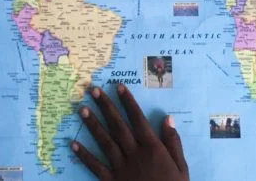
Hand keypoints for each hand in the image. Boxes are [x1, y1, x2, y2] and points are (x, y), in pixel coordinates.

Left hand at [71, 85, 188, 180]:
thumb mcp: (181, 168)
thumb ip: (173, 143)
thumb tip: (167, 118)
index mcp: (153, 148)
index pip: (138, 119)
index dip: (128, 102)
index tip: (119, 87)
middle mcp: (135, 154)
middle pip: (118, 126)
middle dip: (105, 106)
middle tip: (93, 90)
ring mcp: (121, 168)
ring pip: (105, 142)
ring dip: (93, 125)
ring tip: (82, 109)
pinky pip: (96, 167)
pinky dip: (84, 156)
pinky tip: (73, 144)